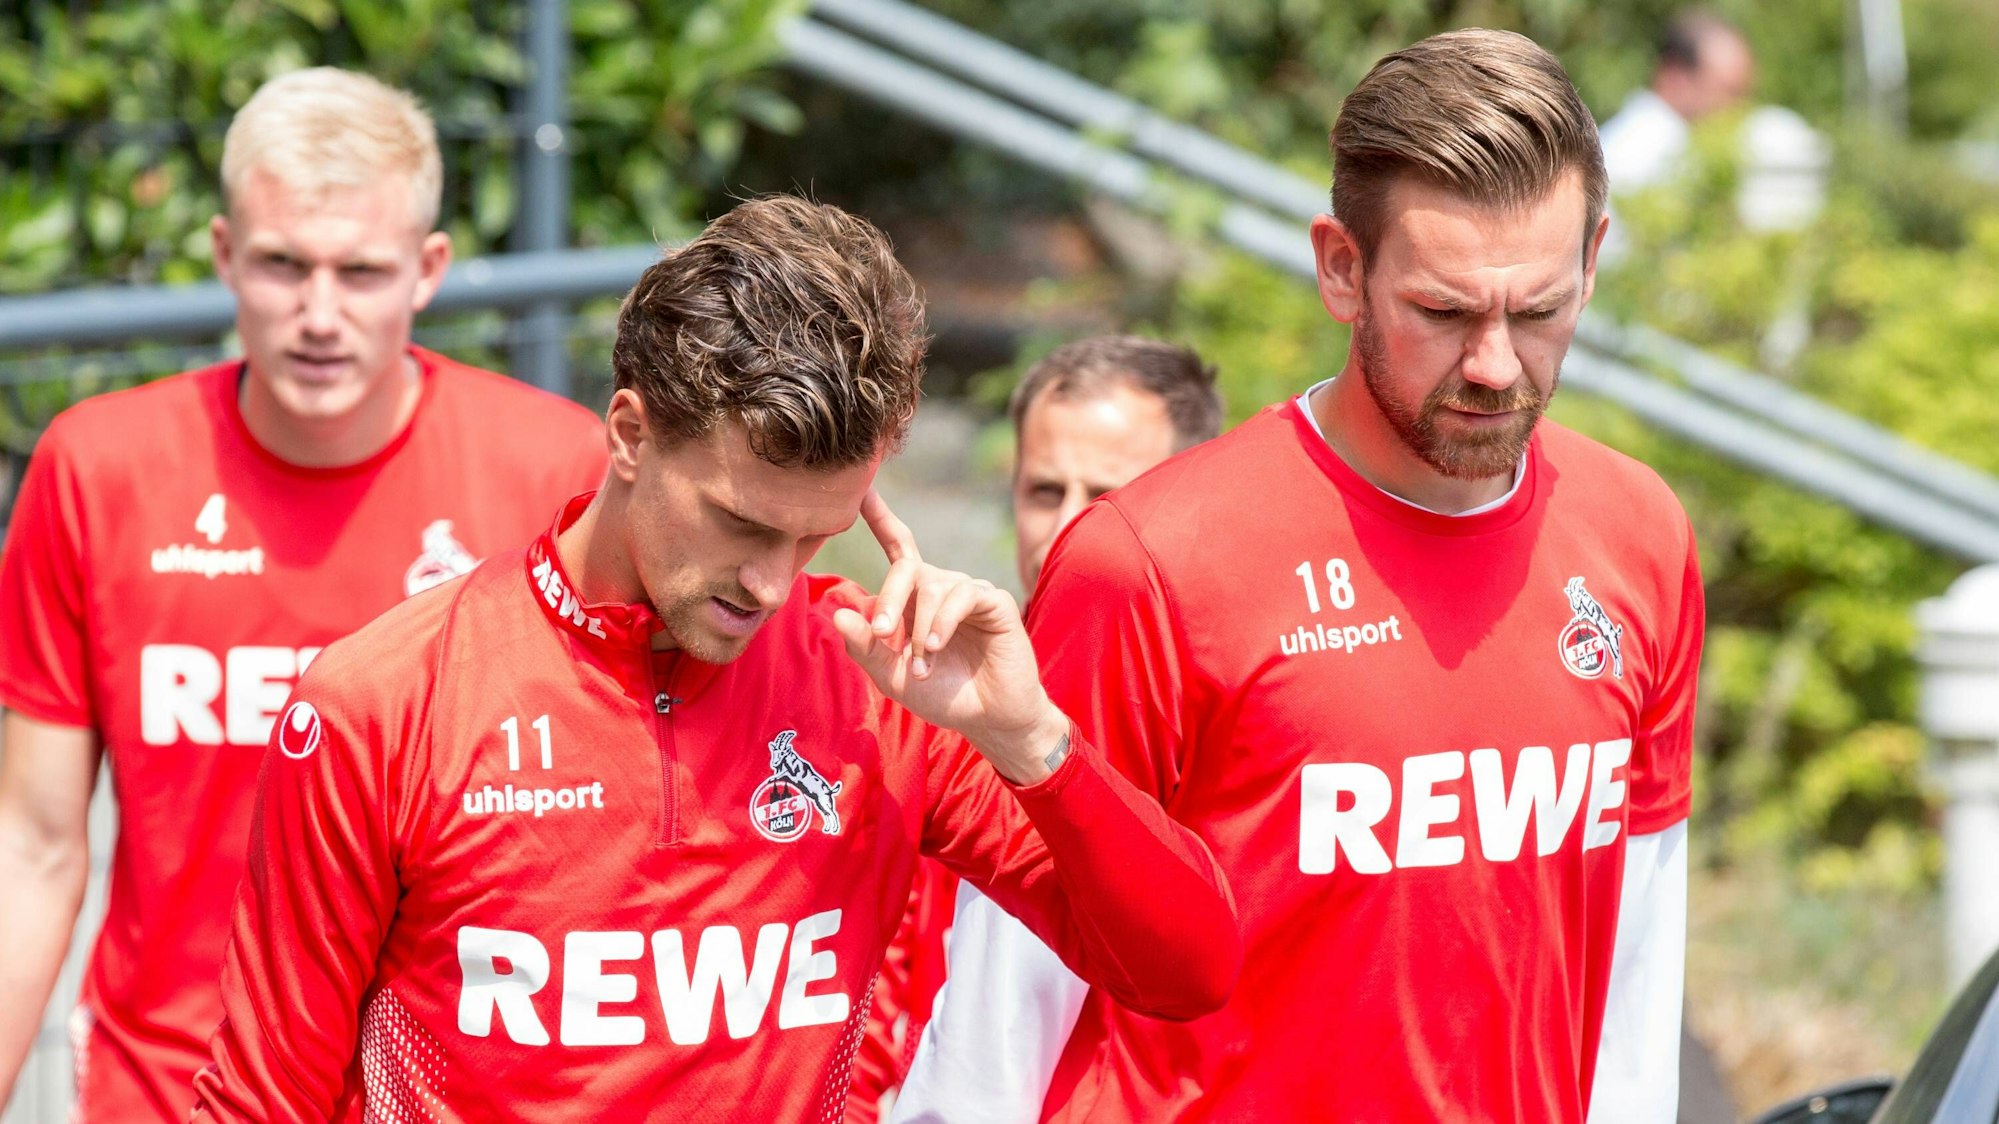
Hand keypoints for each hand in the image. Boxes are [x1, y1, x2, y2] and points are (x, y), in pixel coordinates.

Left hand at [831, 491, 1070, 783]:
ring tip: (920, 667)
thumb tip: (838, 613)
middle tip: (879, 632)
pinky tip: (934, 648)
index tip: (862, 488)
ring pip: (932, 587)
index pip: (897, 546)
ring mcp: (968, 592)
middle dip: (888, 598)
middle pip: (906, 567)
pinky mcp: (993, 602)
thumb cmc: (940, 693)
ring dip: (918, 631)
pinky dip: (941, 623)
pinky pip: (961, 597)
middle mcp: (940, 586)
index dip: (881, 516)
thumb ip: (865, 648)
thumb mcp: (891, 676)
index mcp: (915, 596)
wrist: (987, 718)